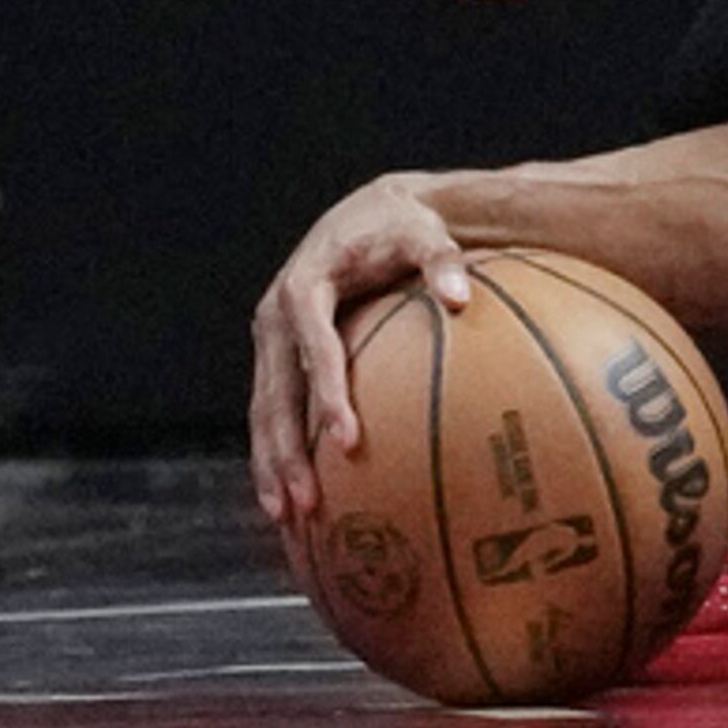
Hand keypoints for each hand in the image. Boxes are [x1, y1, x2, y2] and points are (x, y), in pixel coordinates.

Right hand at [249, 176, 476, 526]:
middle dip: (285, 452)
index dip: (327, 395)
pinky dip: (276, 450)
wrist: (365, 210)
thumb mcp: (425, 234)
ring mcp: (270, 339)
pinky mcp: (276, 355)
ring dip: (271, 464)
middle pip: (274, 395)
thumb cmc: (401, 225)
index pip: (313, 349)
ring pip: (263, 411)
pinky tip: (291, 493)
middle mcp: (275, 317)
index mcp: (304, 289)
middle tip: (303, 503)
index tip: (347, 441)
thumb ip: (443, 262)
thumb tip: (463, 296)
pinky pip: (272, 408)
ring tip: (286, 516)